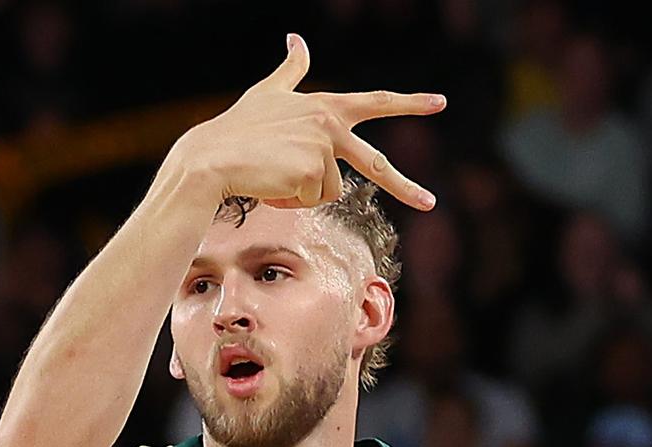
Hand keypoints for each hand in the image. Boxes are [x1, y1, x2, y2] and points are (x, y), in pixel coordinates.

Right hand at [172, 33, 444, 210]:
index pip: (375, 101)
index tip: (439, 102)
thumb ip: (292, 70)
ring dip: (302, 193)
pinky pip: (312, 201)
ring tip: (273, 175)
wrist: (212, 157)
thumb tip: (297, 39)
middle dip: (407, 186)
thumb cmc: (236, 128)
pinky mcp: (314, 172)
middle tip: (430, 202)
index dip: (409, 102)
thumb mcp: (268, 93)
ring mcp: (323, 148)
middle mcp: (330, 124)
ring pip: (330, 191)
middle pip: (375, 164)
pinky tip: (270, 183)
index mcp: (326, 106)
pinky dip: (290, 200)